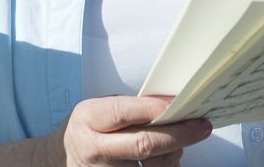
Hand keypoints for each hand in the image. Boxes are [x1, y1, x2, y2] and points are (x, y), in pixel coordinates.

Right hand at [50, 95, 210, 166]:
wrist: (61, 161)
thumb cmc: (87, 129)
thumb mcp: (97, 110)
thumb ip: (127, 108)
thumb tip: (169, 104)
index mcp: (89, 119)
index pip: (124, 112)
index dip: (155, 108)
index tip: (181, 103)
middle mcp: (95, 148)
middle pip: (143, 143)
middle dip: (179, 134)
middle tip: (203, 126)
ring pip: (152, 166)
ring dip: (175, 153)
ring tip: (183, 140)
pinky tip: (171, 156)